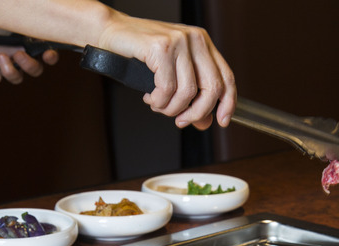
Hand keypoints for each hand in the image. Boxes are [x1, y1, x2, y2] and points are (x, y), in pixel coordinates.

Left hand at [0, 24, 58, 84]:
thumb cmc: (6, 19)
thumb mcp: (19, 21)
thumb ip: (30, 27)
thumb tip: (36, 28)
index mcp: (36, 46)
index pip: (50, 56)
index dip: (51, 58)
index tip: (47, 55)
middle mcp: (27, 58)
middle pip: (35, 71)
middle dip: (27, 65)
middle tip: (18, 54)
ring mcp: (12, 65)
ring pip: (16, 79)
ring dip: (9, 71)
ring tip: (0, 55)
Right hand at [98, 14, 236, 129]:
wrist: (111, 32)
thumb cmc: (139, 52)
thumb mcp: (172, 75)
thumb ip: (191, 96)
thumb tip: (205, 121)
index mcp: (202, 43)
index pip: (226, 77)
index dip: (228, 103)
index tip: (222, 121)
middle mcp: (195, 39)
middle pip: (212, 88)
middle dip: (197, 113)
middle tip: (182, 121)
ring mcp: (179, 41)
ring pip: (187, 93)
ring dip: (171, 108)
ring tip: (158, 105)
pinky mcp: (161, 48)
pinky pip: (166, 89)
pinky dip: (157, 101)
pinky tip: (149, 97)